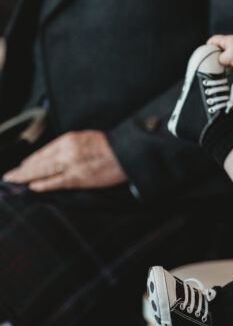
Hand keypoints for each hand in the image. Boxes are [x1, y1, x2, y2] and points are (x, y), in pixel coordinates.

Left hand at [2, 130, 126, 191]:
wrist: (128, 152)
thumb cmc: (110, 146)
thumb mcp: (86, 139)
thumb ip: (70, 147)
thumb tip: (54, 158)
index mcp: (69, 139)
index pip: (43, 151)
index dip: (30, 160)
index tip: (21, 166)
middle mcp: (66, 150)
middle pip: (38, 161)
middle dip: (22, 170)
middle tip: (8, 176)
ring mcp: (72, 164)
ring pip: (42, 171)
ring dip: (25, 177)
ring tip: (13, 181)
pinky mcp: (79, 177)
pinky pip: (56, 182)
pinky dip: (42, 184)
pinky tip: (32, 187)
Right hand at [206, 34, 232, 66]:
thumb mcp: (226, 58)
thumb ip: (220, 59)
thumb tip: (220, 60)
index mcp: (226, 40)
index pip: (213, 39)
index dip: (209, 45)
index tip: (207, 52)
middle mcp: (231, 41)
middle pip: (220, 46)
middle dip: (217, 53)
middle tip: (215, 60)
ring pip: (226, 51)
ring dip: (224, 57)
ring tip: (223, 64)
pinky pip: (232, 54)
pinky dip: (230, 59)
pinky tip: (230, 65)